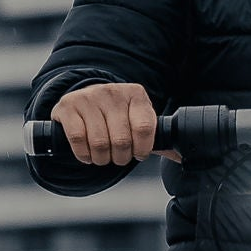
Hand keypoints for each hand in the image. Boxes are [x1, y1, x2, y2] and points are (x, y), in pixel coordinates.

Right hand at [50, 80, 166, 167]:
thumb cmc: (118, 116)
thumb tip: (182, 156)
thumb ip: (157, 138)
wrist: (85, 98)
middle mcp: (112, 92)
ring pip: (100, 143)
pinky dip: (84, 154)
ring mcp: (89, 97)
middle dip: (121, 157)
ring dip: (102, 159)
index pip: (144, 129)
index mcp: (136, 94)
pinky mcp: (68, 106)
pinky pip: (78, 139)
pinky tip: (87, 154)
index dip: (142, 149)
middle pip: (122, 140)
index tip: (138, 154)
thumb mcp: (138, 120)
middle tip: (118, 157)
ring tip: (103, 157)